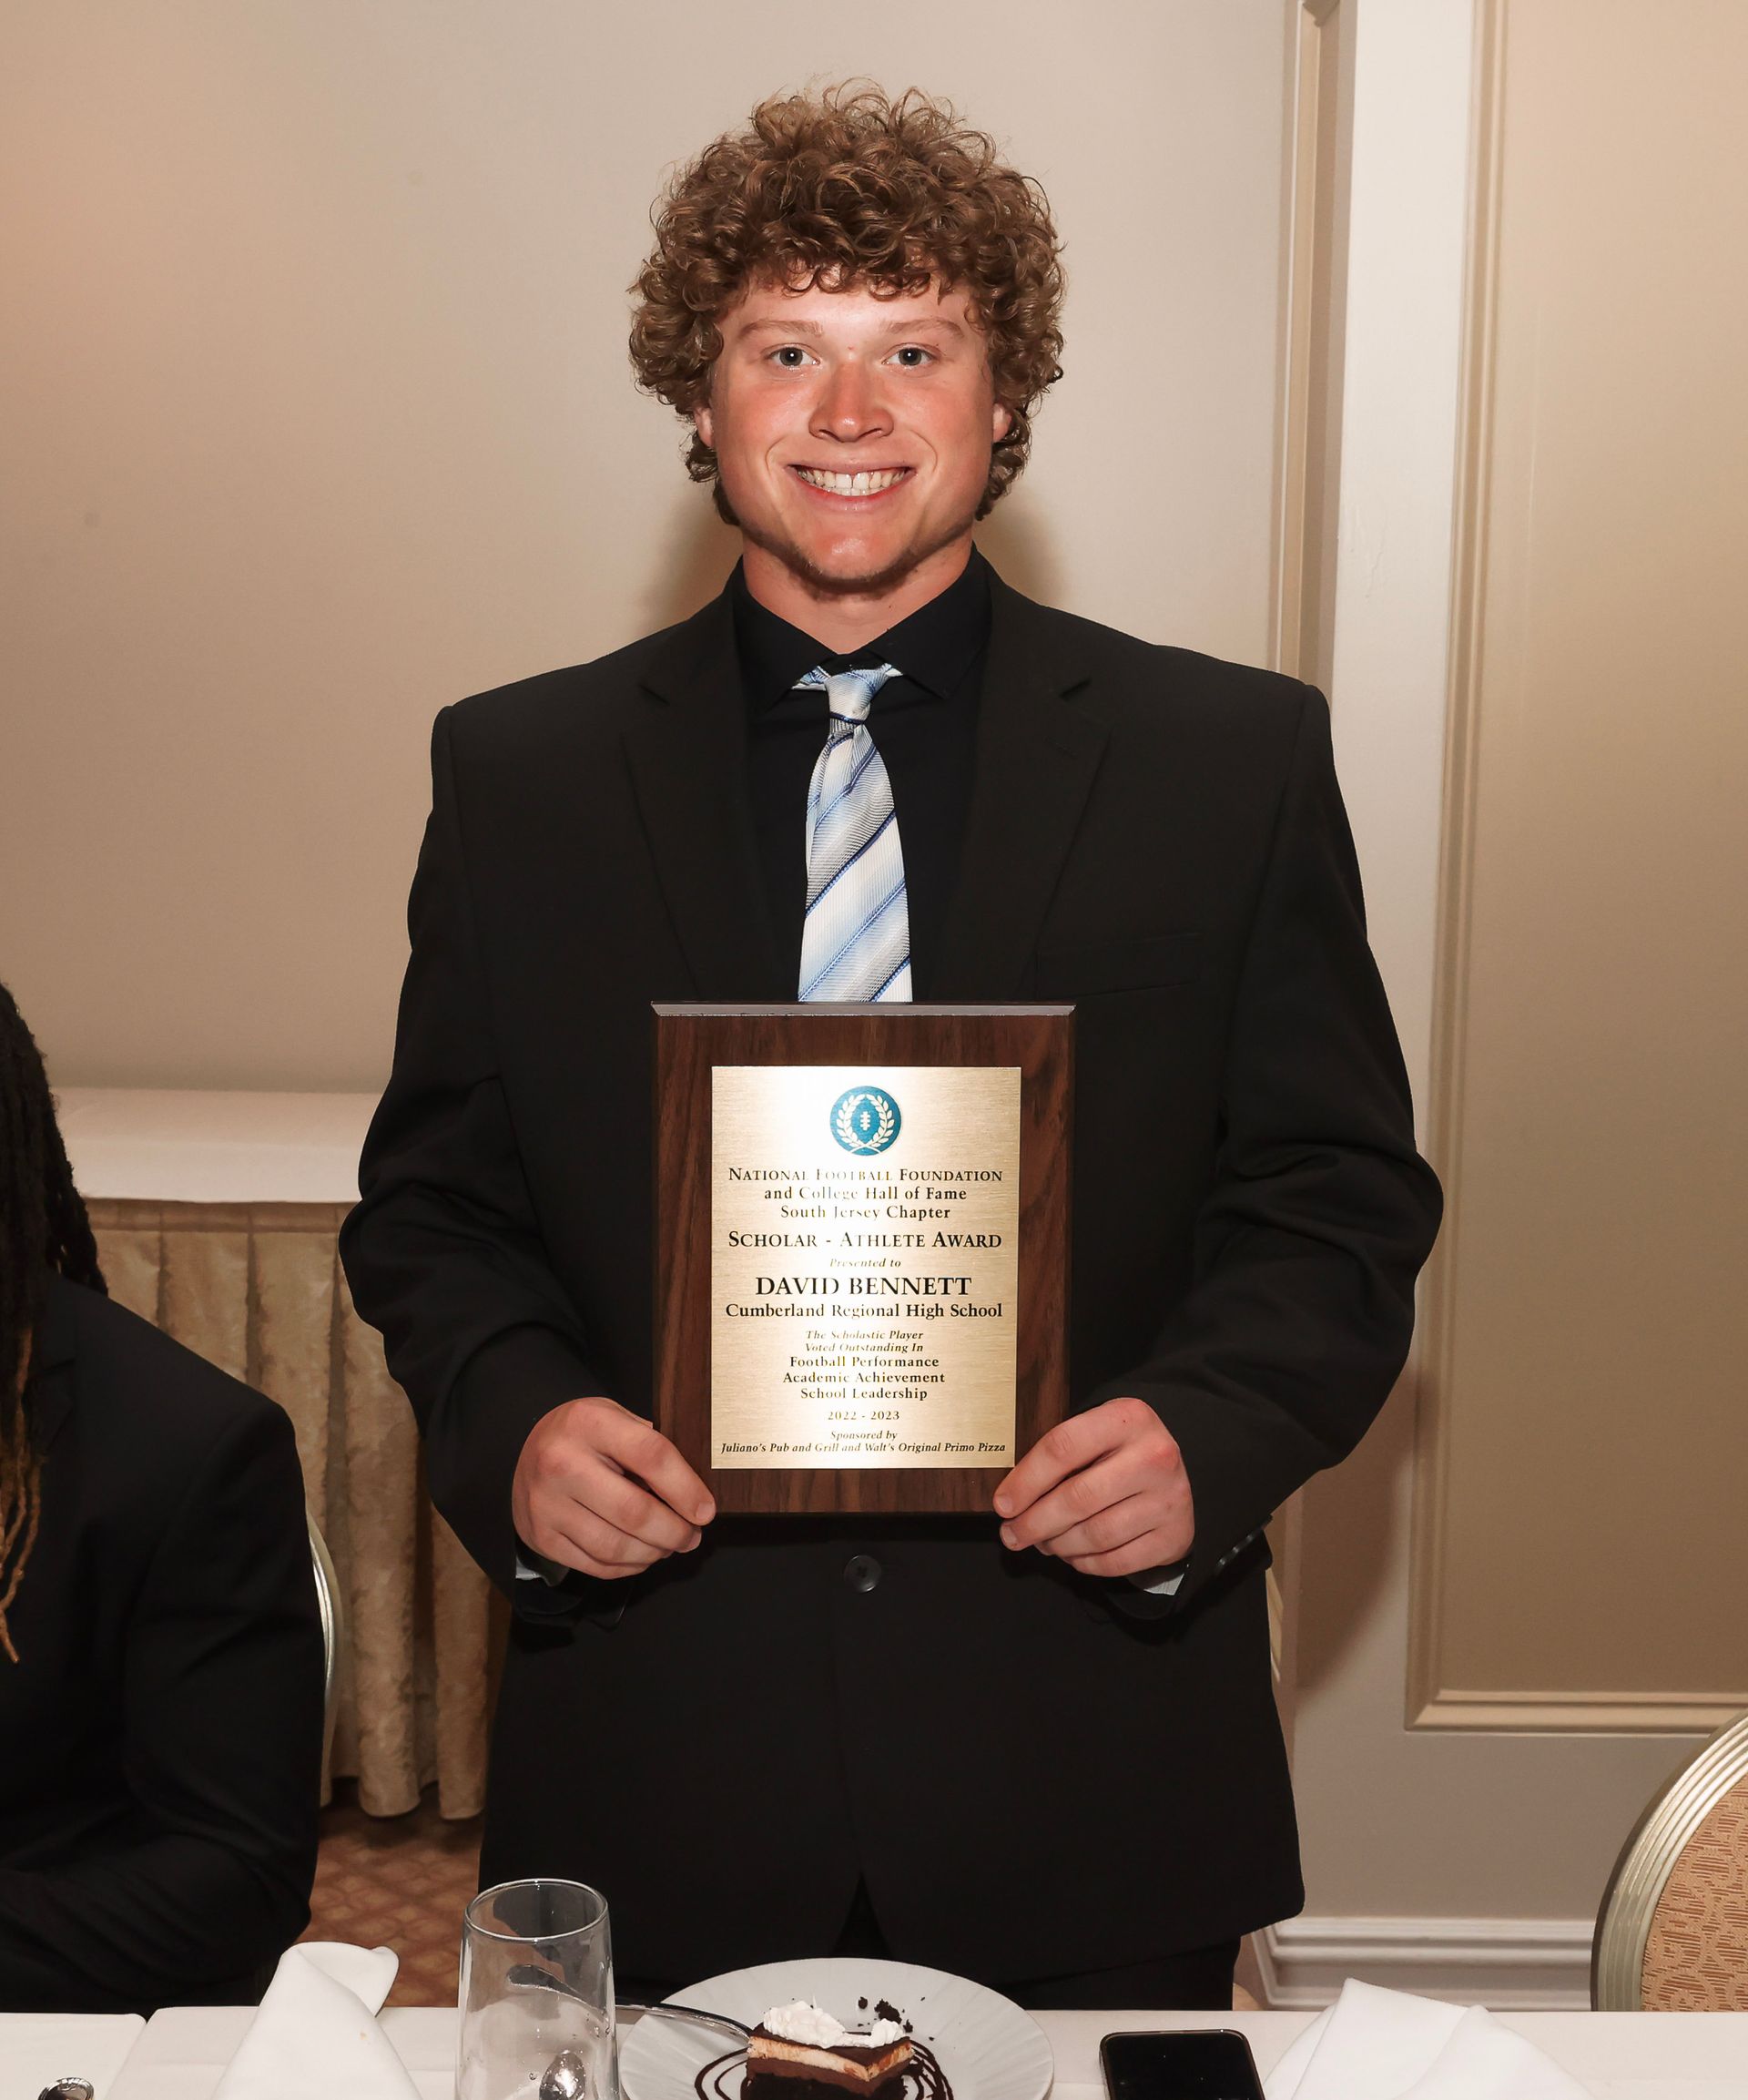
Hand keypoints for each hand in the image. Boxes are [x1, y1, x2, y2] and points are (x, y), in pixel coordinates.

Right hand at [512, 1395, 715, 1579]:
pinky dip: (627, 1567)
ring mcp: (547, 1503)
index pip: (651, 1456)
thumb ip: (649, 1444)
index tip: (705, 1511)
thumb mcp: (614, 1417)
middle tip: (692, 1536)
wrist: (525, 1451)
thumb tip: (695, 1492)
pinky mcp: (542, 1536)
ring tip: (668, 1546)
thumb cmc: (584, 1436)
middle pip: (635, 1512)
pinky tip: (641, 1556)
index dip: (686, 1489)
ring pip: (615, 1547)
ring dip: (653, 1553)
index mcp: (589, 1423)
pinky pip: (596, 1565)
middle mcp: (561, 1463)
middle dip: (674, 1532)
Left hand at [992, 1396, 1192, 1578]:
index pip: (1062, 1447)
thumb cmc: (1121, 1452)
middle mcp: (1154, 1456)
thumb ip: (1060, 1453)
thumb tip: (1010, 1497)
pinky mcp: (1174, 1536)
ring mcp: (1168, 1499)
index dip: (1025, 1480)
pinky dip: (1085, 1563)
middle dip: (1035, 1522)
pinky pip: (1116, 1561)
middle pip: (1077, 1498)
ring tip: (1042, 1542)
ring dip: (1058, 1545)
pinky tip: (1071, 1554)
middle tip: (1012, 1534)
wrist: (1176, 1475)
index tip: (1003, 1504)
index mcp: (1128, 1418)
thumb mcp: (1097, 1432)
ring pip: (1095, 1535)